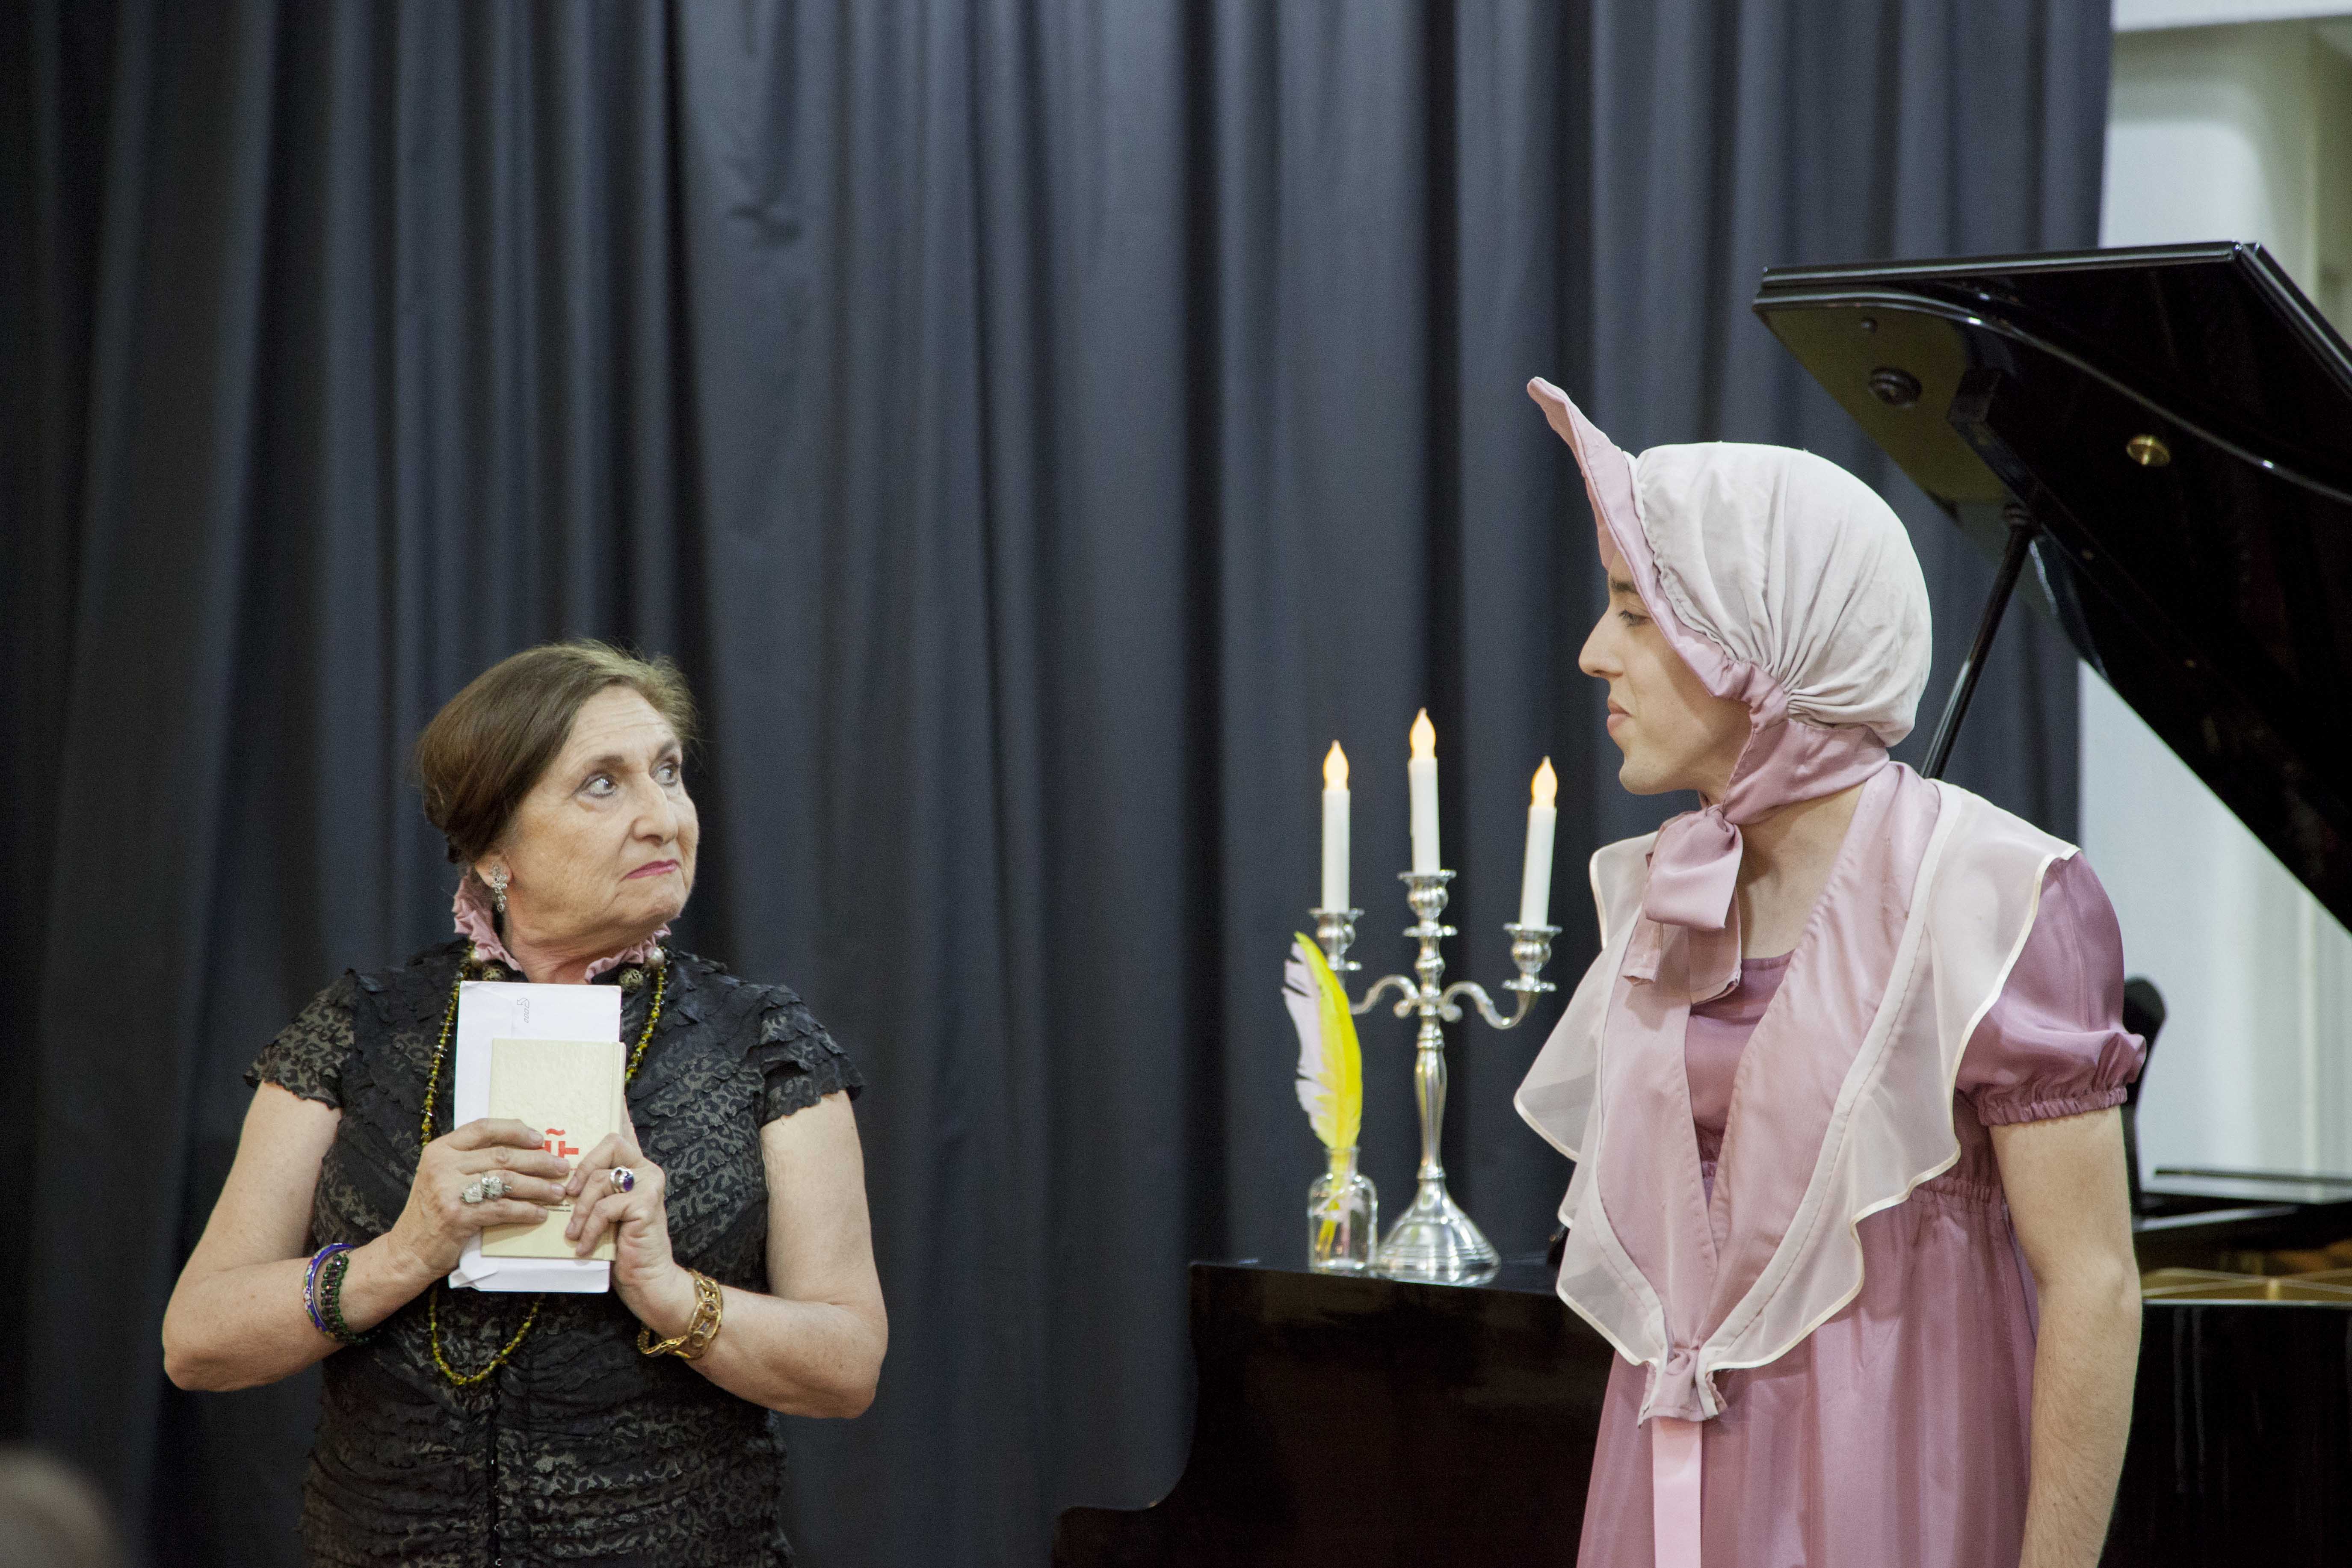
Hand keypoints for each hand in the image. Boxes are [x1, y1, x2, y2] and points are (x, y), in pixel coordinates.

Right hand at [386, 1119, 572, 1284]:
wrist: (409, 1250)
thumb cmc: (433, 1213)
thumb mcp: (443, 1177)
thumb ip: (470, 1160)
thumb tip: (521, 1149)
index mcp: (440, 1150)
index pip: (483, 1128)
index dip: (515, 1131)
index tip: (540, 1139)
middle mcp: (443, 1165)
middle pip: (502, 1155)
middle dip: (538, 1161)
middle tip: (561, 1167)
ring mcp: (449, 1190)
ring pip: (506, 1180)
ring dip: (538, 1186)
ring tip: (557, 1191)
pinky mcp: (458, 1215)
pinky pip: (502, 1208)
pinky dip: (525, 1210)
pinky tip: (540, 1213)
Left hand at [563, 1105, 691, 1335]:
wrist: (648, 1282)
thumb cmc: (620, 1249)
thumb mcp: (601, 1214)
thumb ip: (590, 1190)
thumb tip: (558, 1176)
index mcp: (634, 1167)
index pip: (624, 1129)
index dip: (617, 1106)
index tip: (612, 1084)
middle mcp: (647, 1169)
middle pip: (608, 1143)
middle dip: (581, 1169)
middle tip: (567, 1196)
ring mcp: (650, 1184)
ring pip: (600, 1178)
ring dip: (579, 1211)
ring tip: (574, 1234)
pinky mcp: (647, 1204)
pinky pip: (605, 1205)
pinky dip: (590, 1228)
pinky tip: (584, 1247)